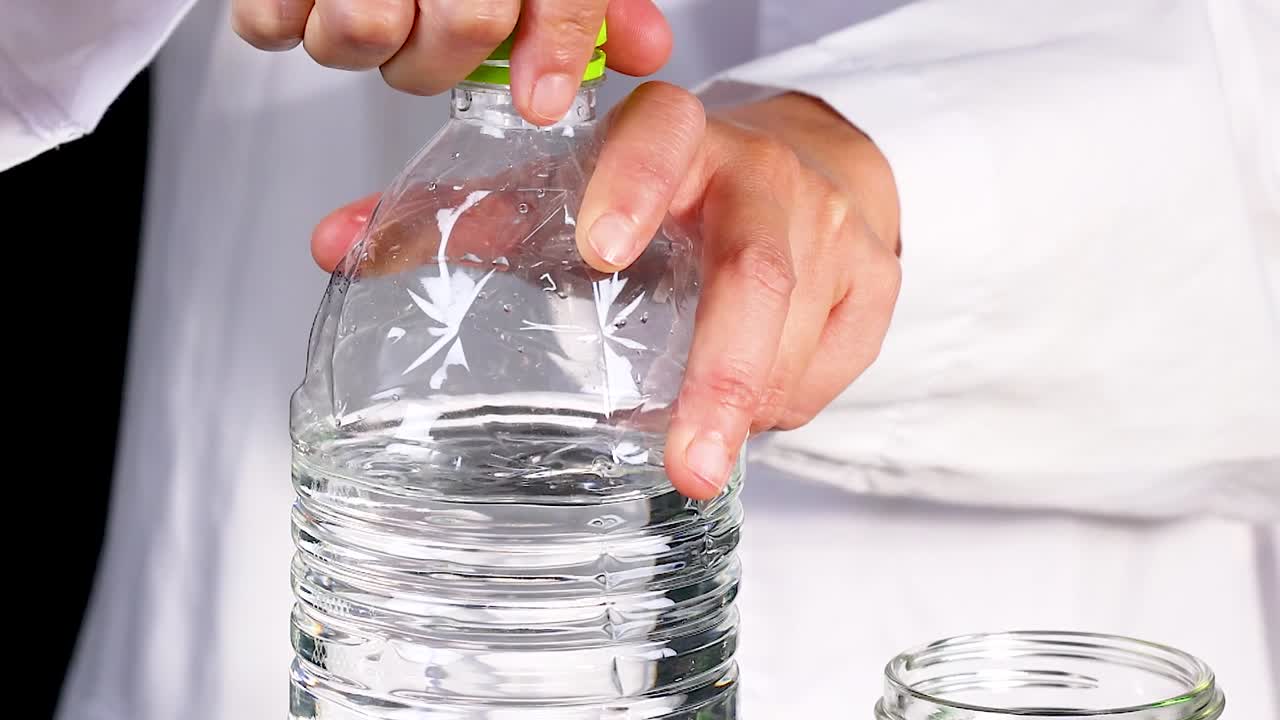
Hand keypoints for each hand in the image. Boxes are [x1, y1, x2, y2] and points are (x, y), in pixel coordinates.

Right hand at [231, 0, 671, 124]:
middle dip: (448, 53)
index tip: (539, 97)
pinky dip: (286, 24)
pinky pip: (272, 26)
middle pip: (458, 28)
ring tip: (372, 6)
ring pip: (362, 34)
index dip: (556, 50)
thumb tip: (643, 49)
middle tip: (432, 28)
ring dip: (368, 40)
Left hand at [312, 85, 901, 499]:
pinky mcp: (873, 290)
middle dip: (721, 373)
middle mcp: (764, 181)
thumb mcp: (581, 193)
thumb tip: (336, 247)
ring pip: (799, 339)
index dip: (632, 184)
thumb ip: (472, 219)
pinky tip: (745, 421)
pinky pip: (830, 375)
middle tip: (686, 463)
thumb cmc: (676, 192)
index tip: (601, 249)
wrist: (808, 172)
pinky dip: (781, 410)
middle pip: (757, 271)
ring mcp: (831, 236)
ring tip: (697, 456)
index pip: (661, 136)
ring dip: (745, 408)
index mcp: (679, 142)